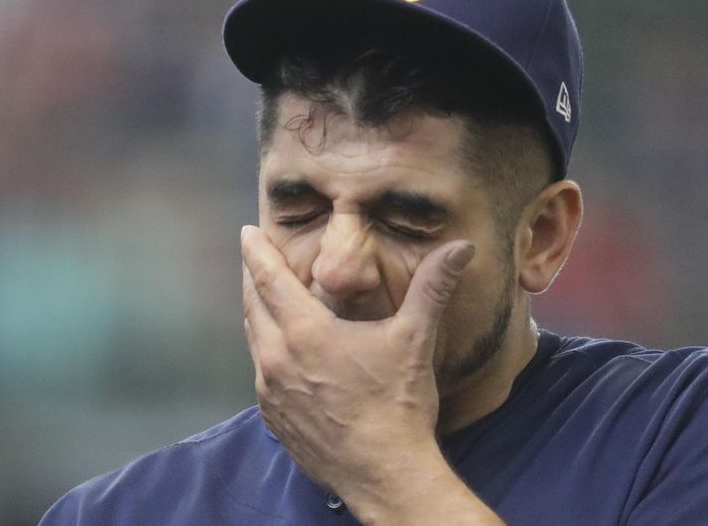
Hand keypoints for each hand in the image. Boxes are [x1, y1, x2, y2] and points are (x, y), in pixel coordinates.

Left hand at [241, 225, 475, 516]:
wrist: (385, 475)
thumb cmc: (397, 405)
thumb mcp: (415, 339)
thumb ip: (433, 287)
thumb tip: (460, 248)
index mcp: (305, 333)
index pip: (269, 280)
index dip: (257, 252)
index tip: (248, 233)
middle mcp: (277, 360)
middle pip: (253, 306)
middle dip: (253, 279)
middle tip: (255, 260)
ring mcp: (271, 393)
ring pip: (254, 341)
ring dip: (258, 315)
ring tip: (266, 302)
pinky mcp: (275, 420)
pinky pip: (261, 375)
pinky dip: (266, 353)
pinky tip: (281, 355)